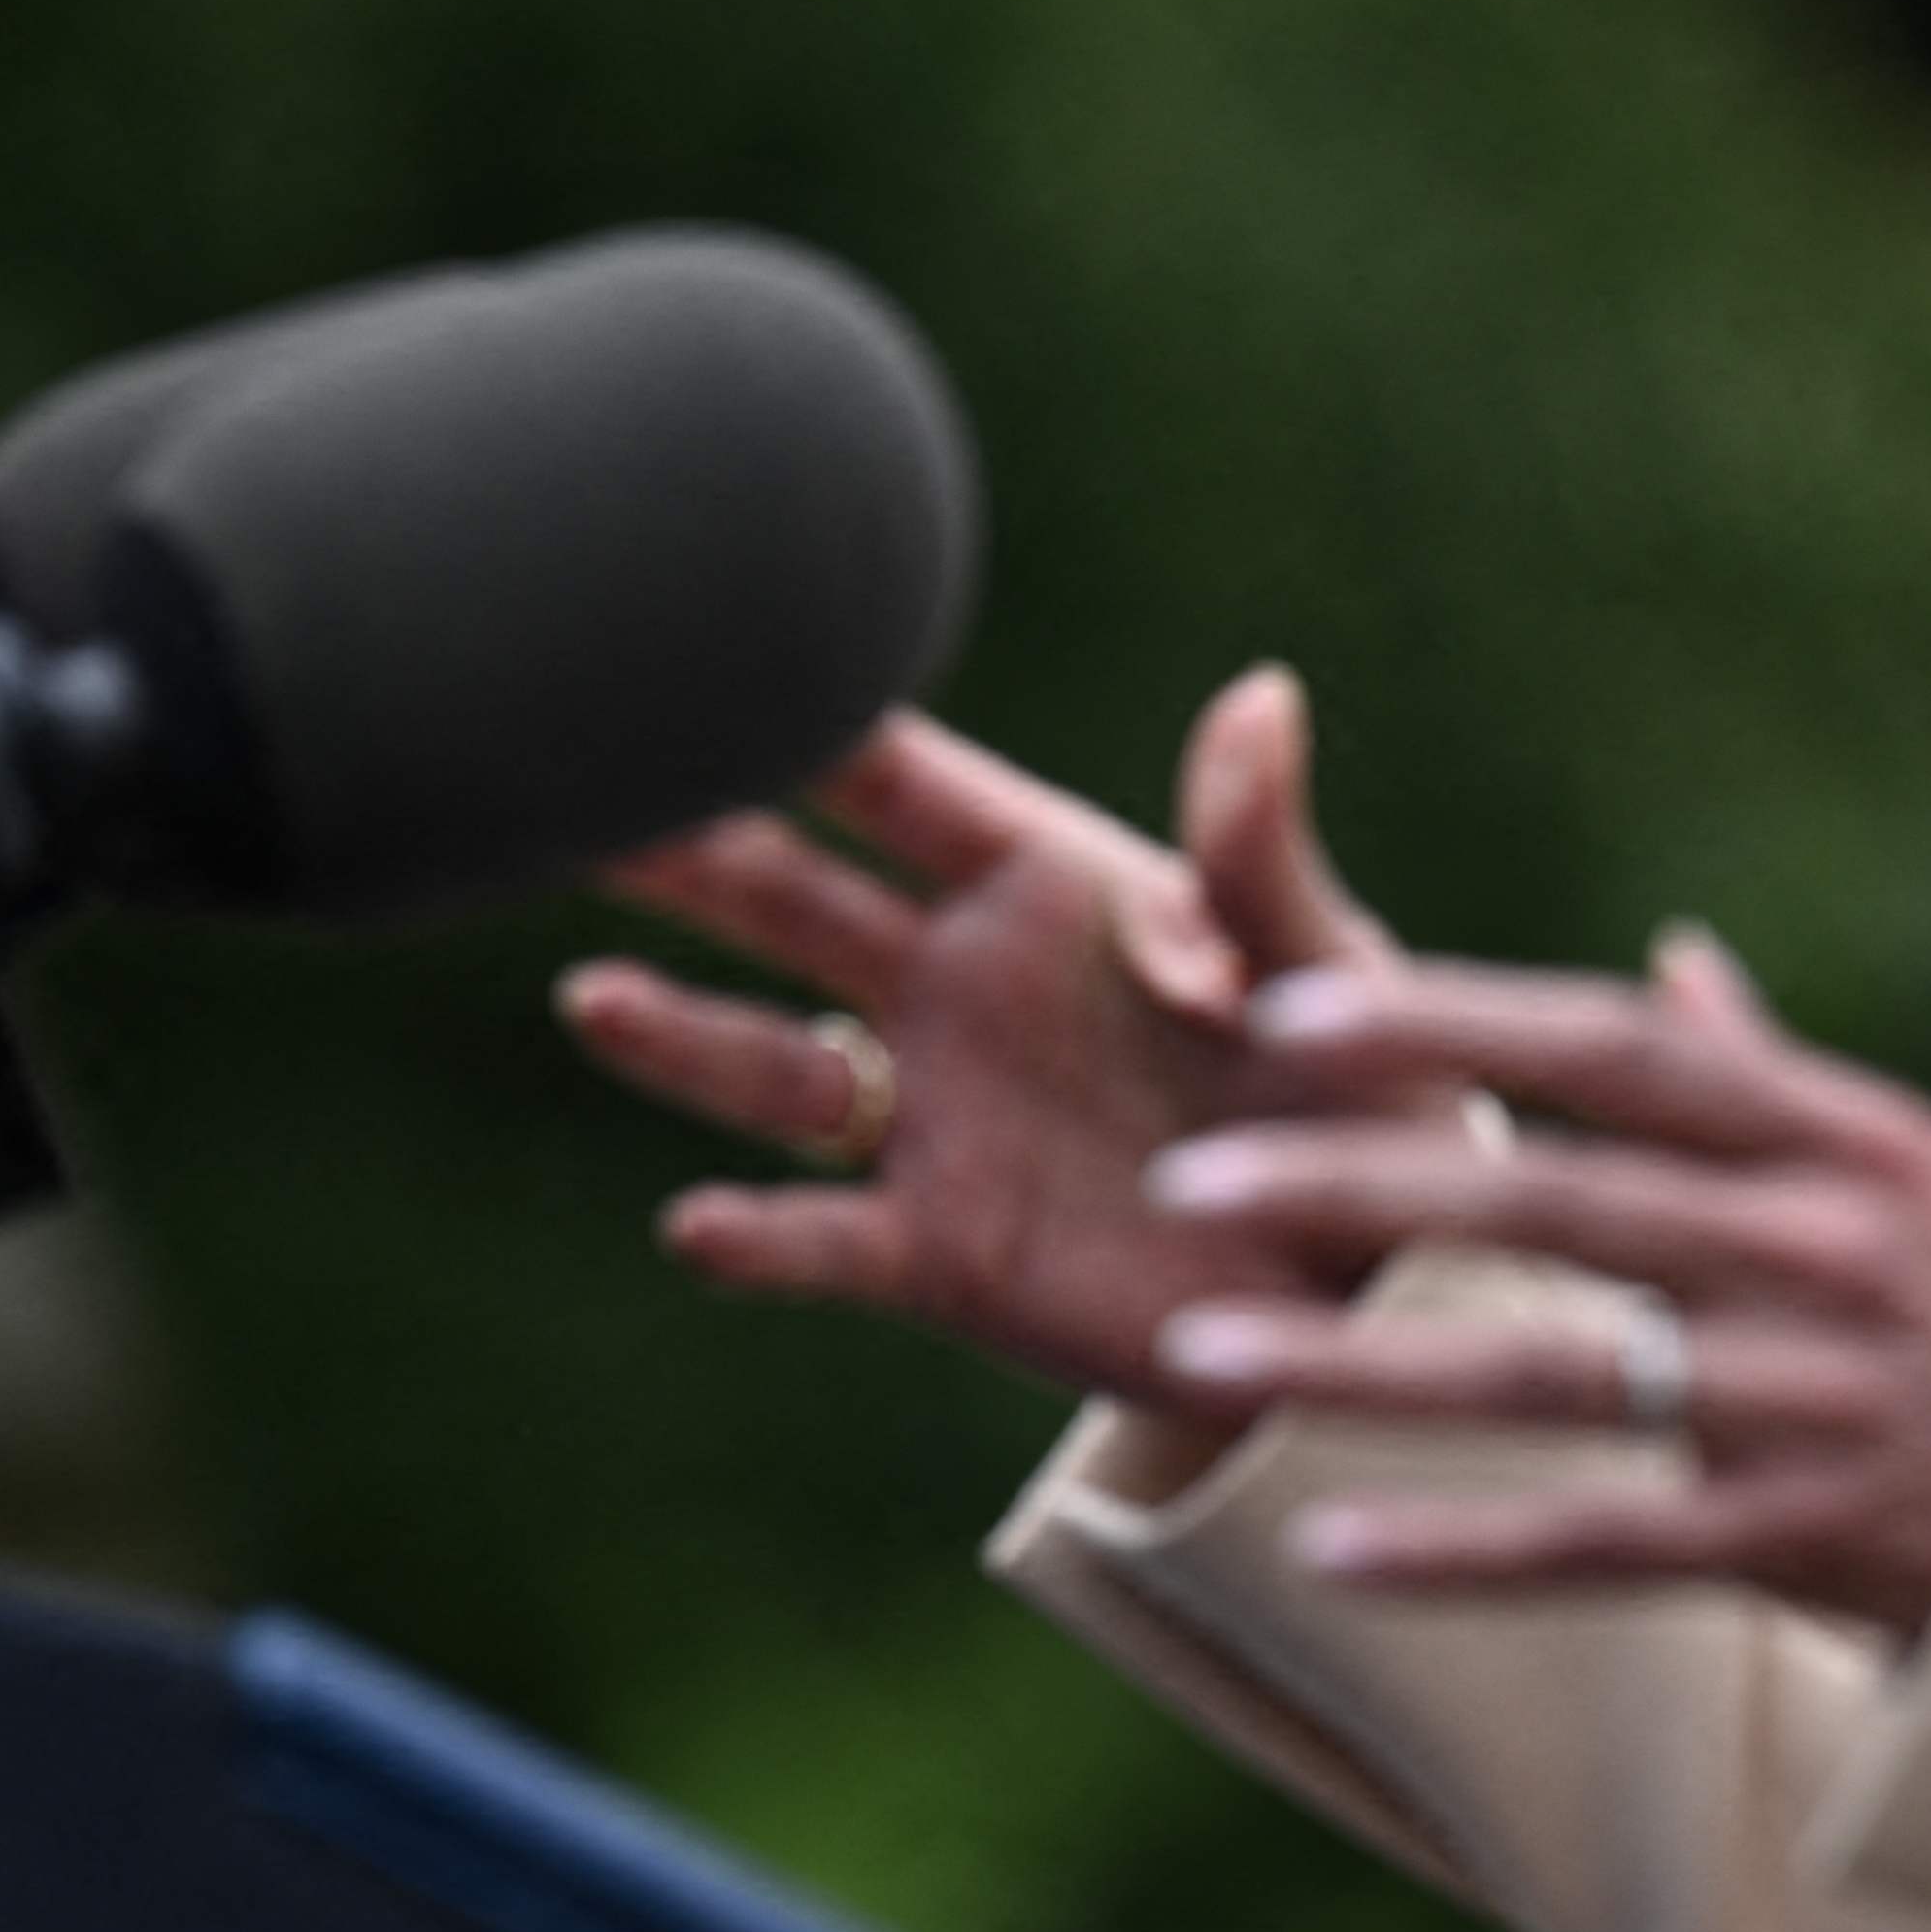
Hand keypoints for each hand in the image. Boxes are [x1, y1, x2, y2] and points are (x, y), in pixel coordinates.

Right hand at [554, 669, 1416, 1403]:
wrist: (1369, 1284)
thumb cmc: (1364, 1088)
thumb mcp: (1333, 972)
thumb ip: (1263, 858)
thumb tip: (1261, 696)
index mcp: (1043, 889)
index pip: (896, 786)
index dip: (796, 719)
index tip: (682, 647)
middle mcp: (955, 990)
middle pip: (783, 901)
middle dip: (678, 849)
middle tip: (561, 796)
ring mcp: (933, 1120)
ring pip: (771, 1068)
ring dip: (684, 1037)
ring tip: (601, 1004)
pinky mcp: (937, 1252)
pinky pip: (823, 1238)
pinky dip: (760, 1239)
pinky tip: (702, 1226)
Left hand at [1136, 932, 1930, 1643]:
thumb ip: (1781, 1082)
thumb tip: (1670, 965)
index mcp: (1850, 1145)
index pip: (1617, 1055)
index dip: (1447, 1025)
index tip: (1292, 1016)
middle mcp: (1830, 1253)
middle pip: (1556, 1197)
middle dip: (1358, 1183)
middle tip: (1186, 1180)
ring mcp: (1825, 1402)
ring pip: (1558, 1373)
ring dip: (1364, 1366)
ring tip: (1200, 1356)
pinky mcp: (1823, 1543)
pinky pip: (1610, 1545)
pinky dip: (1466, 1550)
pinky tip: (1332, 1544)